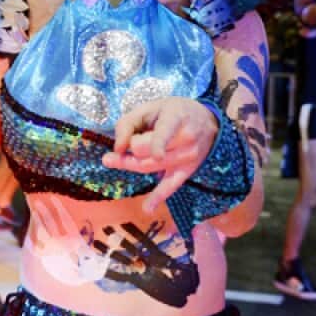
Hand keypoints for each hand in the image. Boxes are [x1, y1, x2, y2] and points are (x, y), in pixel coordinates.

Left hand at [102, 97, 218, 214]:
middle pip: (149, 153)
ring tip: (111, 161)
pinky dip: (159, 197)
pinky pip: (172, 185)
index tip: (128, 148)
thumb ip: (128, 122)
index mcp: (176, 118)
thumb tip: (119, 147)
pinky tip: (147, 208)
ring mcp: (188, 157)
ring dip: (131, 165)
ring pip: (153, 167)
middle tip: (107, 158)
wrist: (209, 122)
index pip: (163, 133)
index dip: (145, 142)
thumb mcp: (150, 106)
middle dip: (127, 155)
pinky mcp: (187, 170)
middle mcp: (185, 139)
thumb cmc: (173, 111)